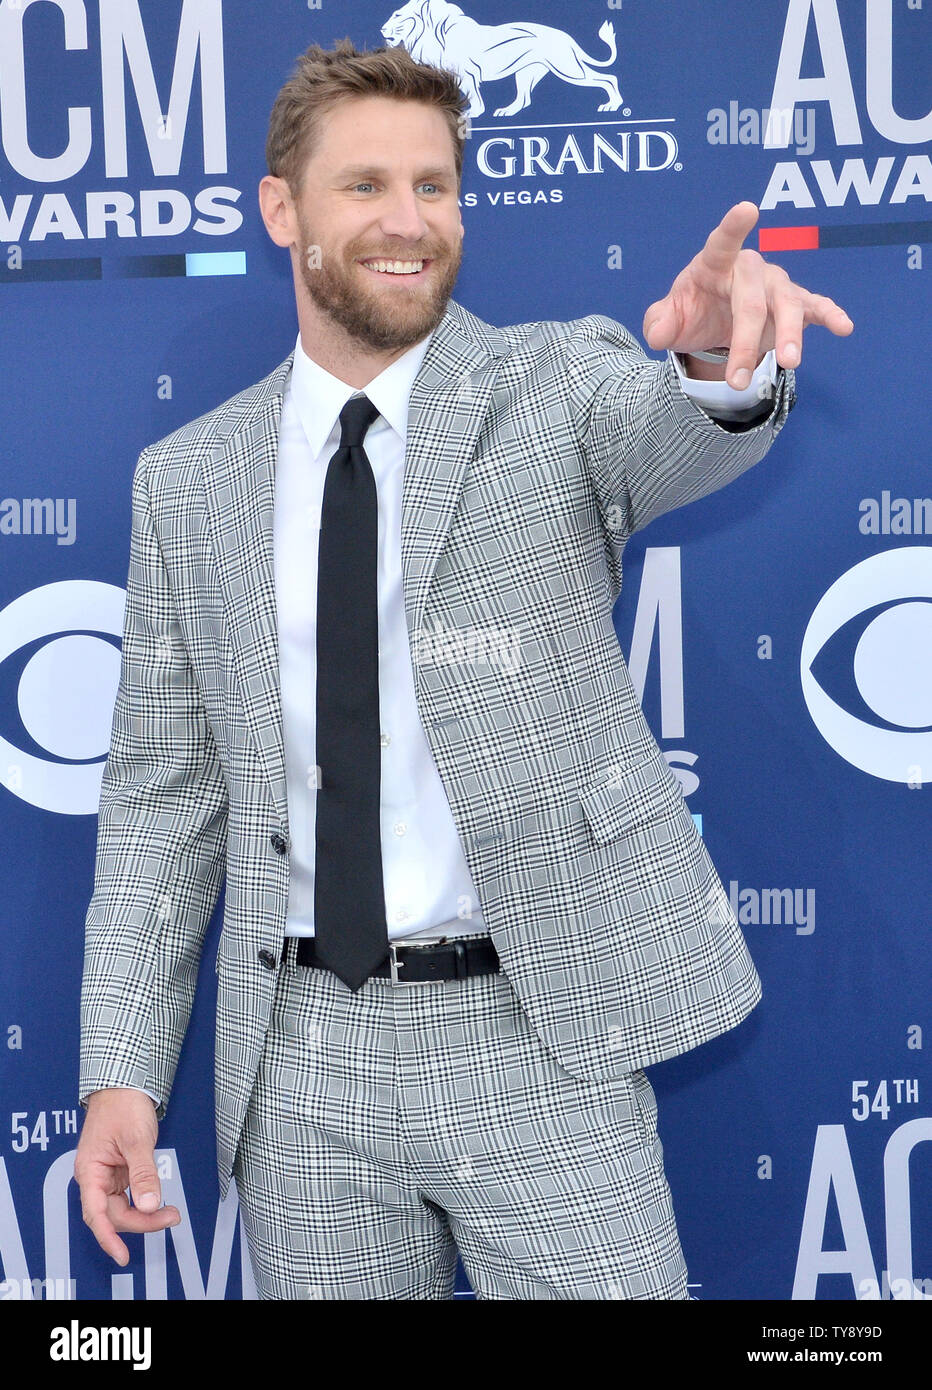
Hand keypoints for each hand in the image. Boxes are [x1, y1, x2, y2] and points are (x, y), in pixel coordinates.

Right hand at [74, 1088, 180, 1266]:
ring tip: (170, 1212)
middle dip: (141, 1222)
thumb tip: (149, 1204)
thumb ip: (143, 1173)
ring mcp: (106, 1175)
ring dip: (144, 1214)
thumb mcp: (137, 1140)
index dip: (108, 1237)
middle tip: (170, 1217)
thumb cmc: (123, 1105)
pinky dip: (143, 1201)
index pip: (95, 1214)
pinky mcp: (118, 1172)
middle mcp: (94, 1177)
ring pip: (121, 1207)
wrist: (124, 1085)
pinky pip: (128, 1196)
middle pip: (113, 1214)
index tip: (122, 1254)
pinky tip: (158, 1202)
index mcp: (90, 1171)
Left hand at [642, 201, 853, 389]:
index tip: (747, 210)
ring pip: (787, 304)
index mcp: (714, 264)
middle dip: (745, 341)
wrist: (712, 323)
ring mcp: (775, 284)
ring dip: (789, 336)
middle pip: (752, 299)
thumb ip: (659, 324)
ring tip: (790, 364)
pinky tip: (844, 326)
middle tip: (736, 380)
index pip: (721, 242)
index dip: (733, 227)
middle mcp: (750, 268)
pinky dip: (830, 315)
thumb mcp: (668, 320)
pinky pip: (815, 306)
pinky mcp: (795, 303)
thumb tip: (659, 332)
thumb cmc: (692, 311)